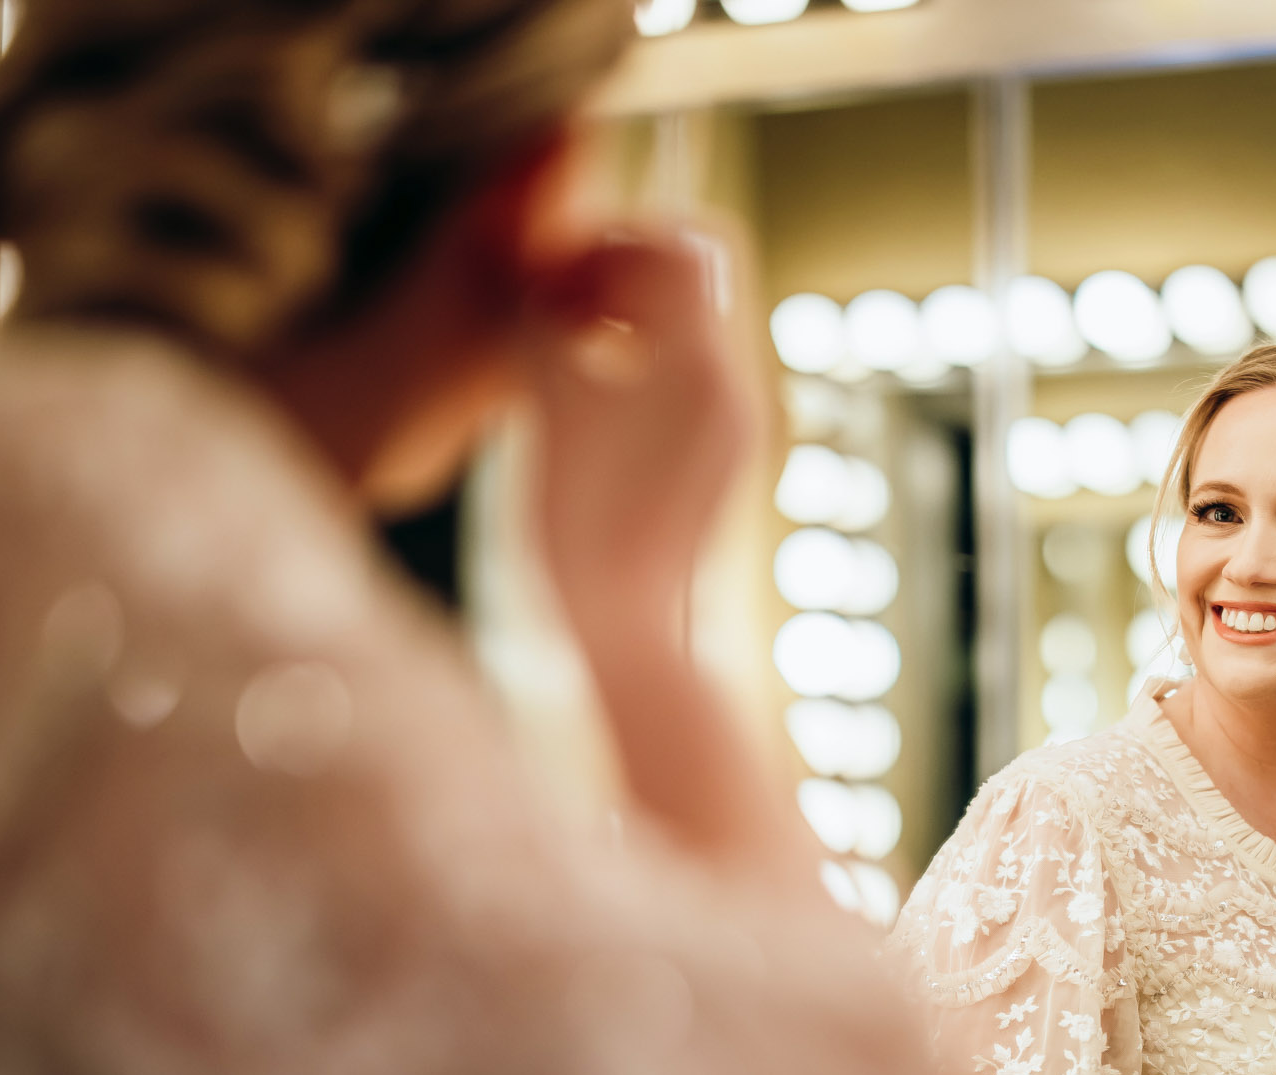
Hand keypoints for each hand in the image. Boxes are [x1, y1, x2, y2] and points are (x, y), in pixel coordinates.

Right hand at [522, 225, 759, 645]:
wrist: (638, 639)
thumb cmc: (584, 540)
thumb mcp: (551, 421)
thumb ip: (548, 337)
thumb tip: (539, 285)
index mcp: (698, 367)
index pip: (687, 241)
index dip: (619, 234)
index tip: (562, 264)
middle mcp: (733, 386)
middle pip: (698, 273)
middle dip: (629, 264)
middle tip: (563, 294)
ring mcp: (735, 422)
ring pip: (694, 321)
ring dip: (632, 310)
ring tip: (564, 341)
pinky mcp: (722, 455)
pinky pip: (691, 372)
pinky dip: (643, 356)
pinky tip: (586, 391)